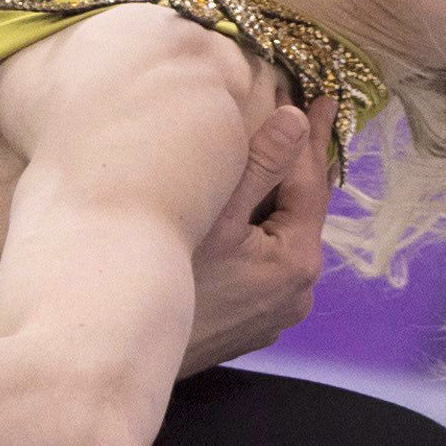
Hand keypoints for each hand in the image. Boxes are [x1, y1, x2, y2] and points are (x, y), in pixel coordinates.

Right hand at [178, 95, 332, 375]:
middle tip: (314, 115)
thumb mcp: (214, 215)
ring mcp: (275, 314)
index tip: (322, 98)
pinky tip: (248, 218)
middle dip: (301, 165)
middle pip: (302, 214)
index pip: (311, 185)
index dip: (313, 136)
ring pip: (284, 240)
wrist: (123, 346)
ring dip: (280, 201)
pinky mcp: (253, 325)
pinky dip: (263, 235)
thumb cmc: (165, 279)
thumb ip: (259, 165)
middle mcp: (297, 293)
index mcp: (295, 262)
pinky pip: (267, 266)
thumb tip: (297, 119)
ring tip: (284, 158)